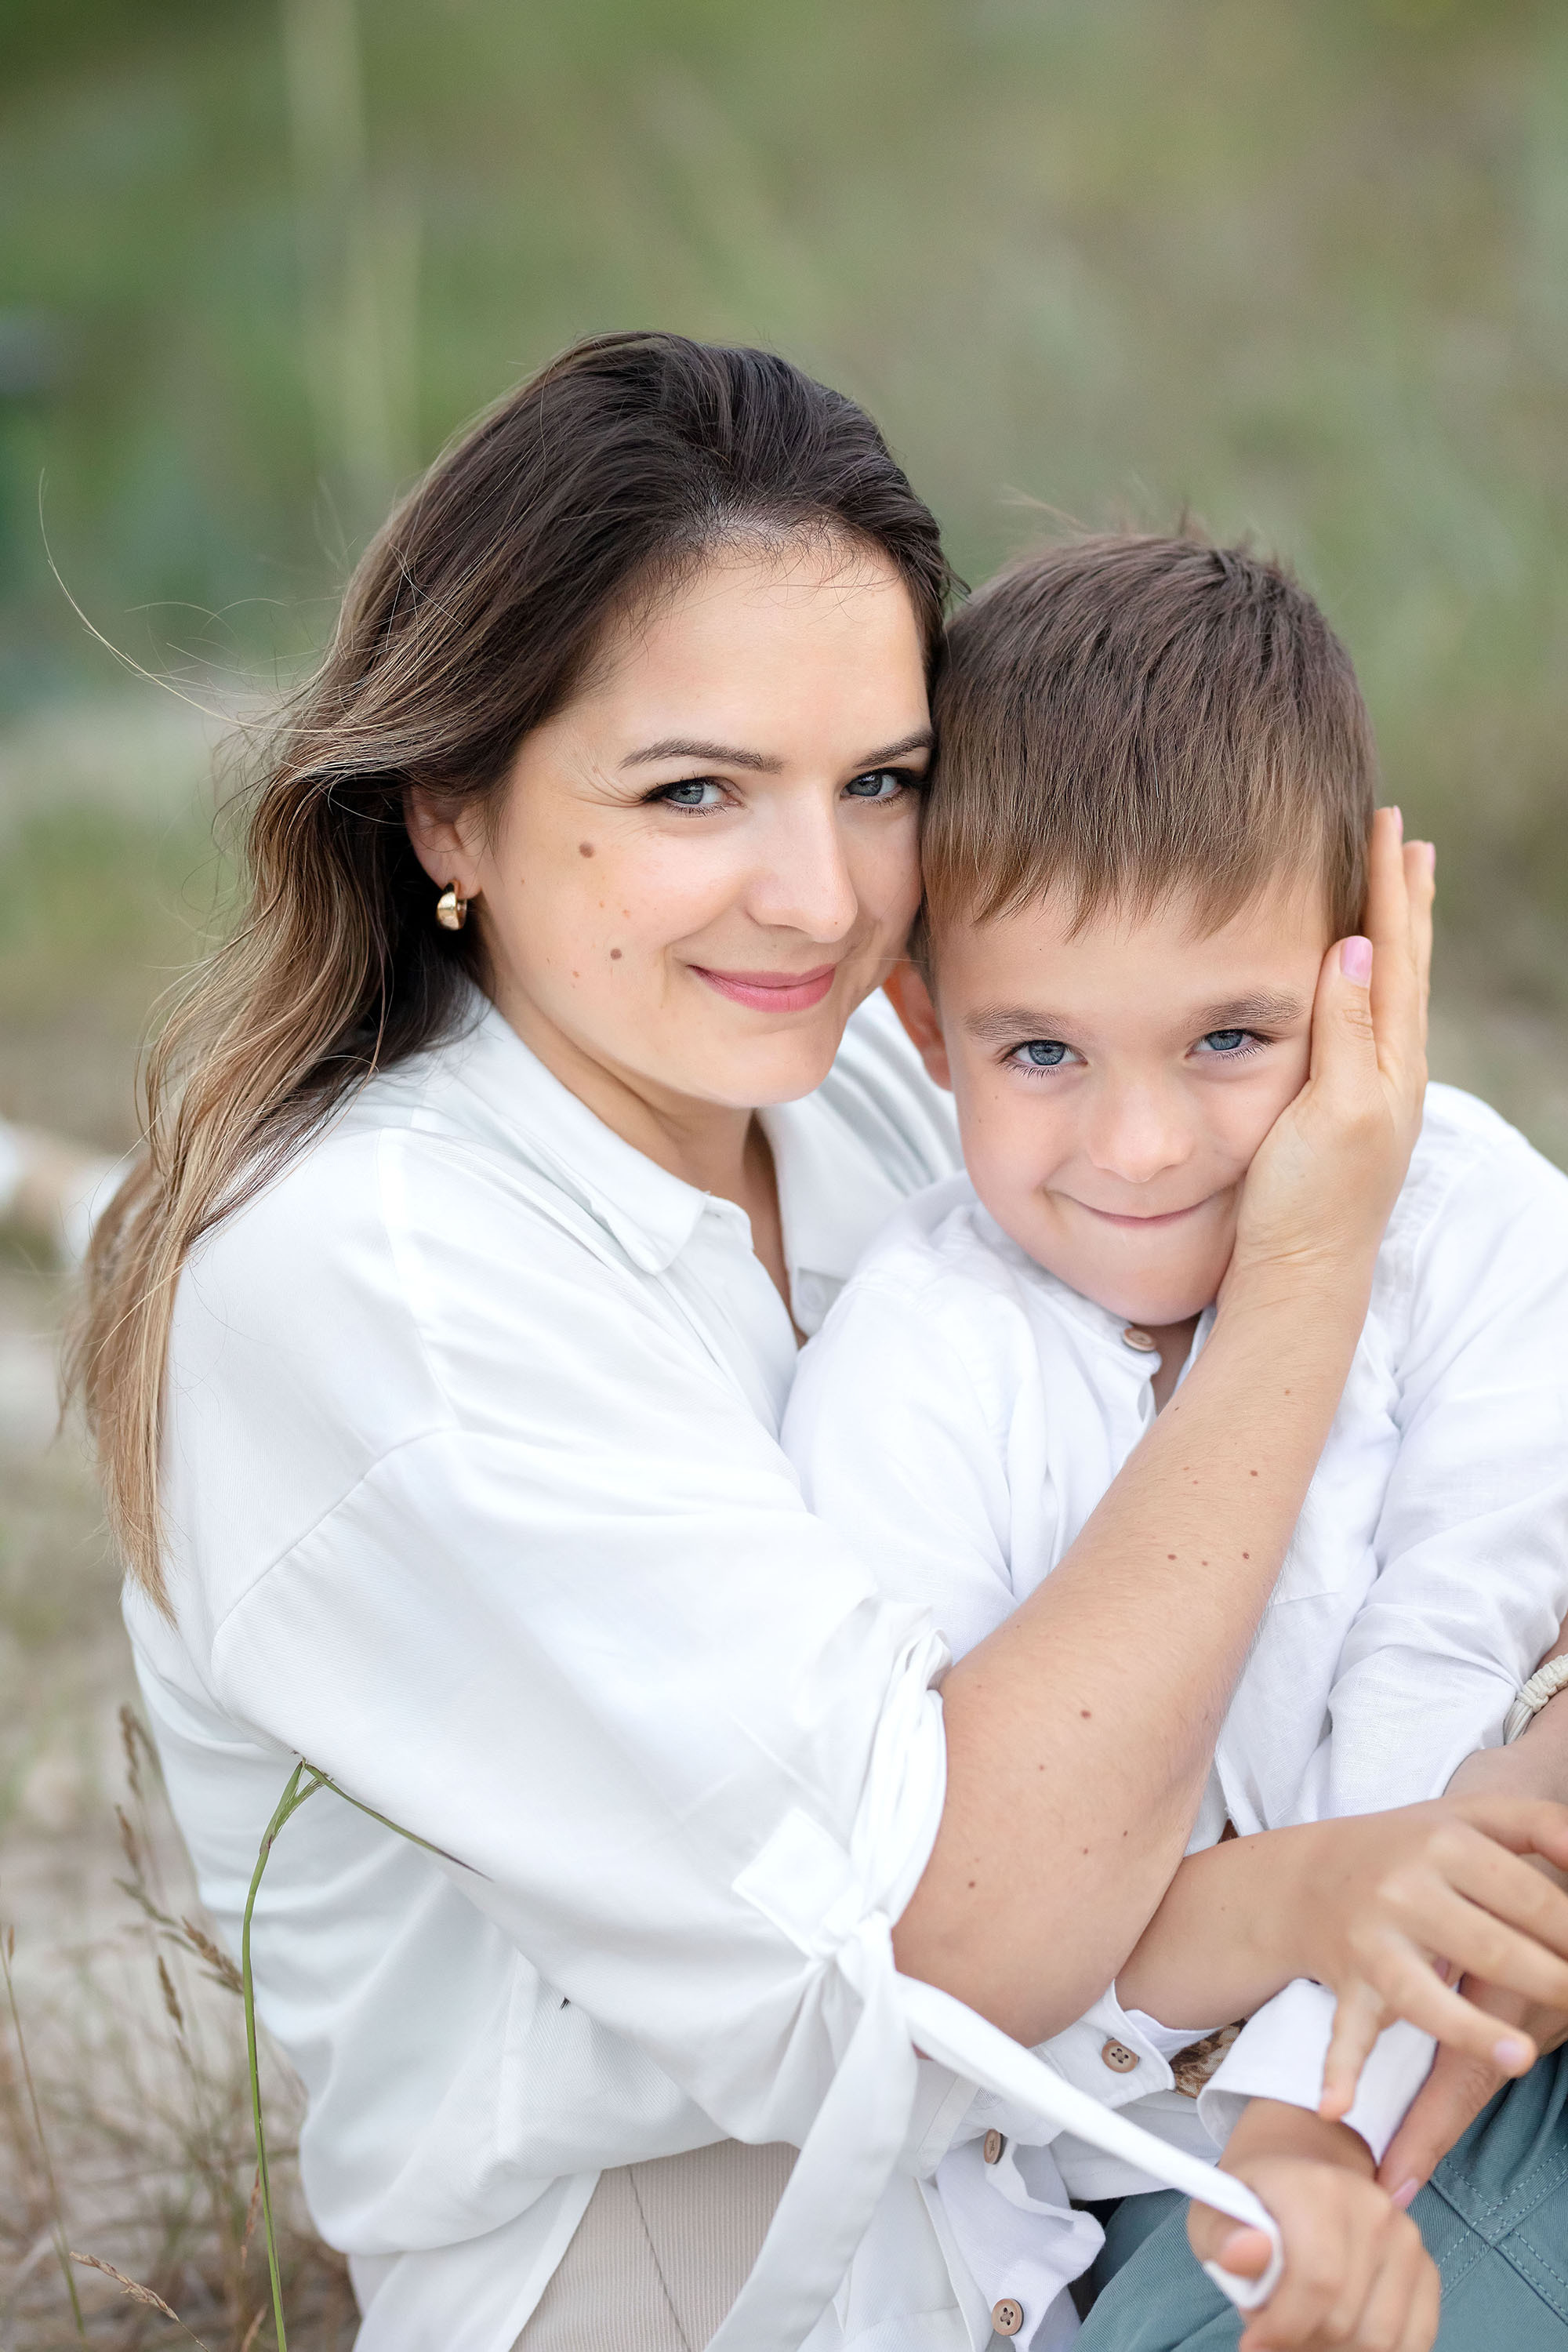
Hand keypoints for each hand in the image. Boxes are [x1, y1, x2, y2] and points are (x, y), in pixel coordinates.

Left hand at [1190, 2102, 1437, 2351]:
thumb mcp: (1217, 2213)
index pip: (1317, 2281)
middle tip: (1276, 2331)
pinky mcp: (1424, 2268)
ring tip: (1303, 2329)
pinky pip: (1414, 2340)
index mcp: (1318, 2187)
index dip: (1283, 2327)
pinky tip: (1340, 2337)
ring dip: (1336, 2351)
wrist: (1300, 2169)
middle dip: (1302, 2341)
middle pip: (1345, 2319)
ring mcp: (1405, 2238)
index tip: (1253, 2342)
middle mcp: (1372, 2207)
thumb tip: (1244, 2255)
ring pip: (1380, 2339)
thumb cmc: (1254, 2202)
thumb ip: (1224, 2238)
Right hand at [1227, 808, 1433, 1306]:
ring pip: (1392, 993)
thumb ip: (1345, 1031)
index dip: (1386, 890)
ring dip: (1397, 937)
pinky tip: (1364, 983)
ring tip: (1401, 893)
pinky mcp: (1348, 1113)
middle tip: (1405, 840)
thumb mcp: (1329, 1111)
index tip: (1384, 828)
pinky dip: (1374, 982)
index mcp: (1389, 1061)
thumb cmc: (1306, 1202)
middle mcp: (1391, 1072)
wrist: (1298, 1277)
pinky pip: (1371, 1023)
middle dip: (1404, 900)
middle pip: (1404, 965)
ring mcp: (1373, 1094)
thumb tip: (1353, 947)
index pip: (1391, 954)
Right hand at [1376, 1645, 1567, 2195]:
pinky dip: (1340, 2068)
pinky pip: (1347, 2031)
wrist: (1308, 1873)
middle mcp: (1404, 1889)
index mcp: (1445, 1844)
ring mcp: (1373, 1939)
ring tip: (1524, 2057)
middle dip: (1548, 1980)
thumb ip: (1540, 1824)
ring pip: (1420, 1994)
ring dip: (1469, 2029)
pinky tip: (1339, 2106)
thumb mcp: (1475, 1816)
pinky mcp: (1351, 1983)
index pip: (1527, 1894)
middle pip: (1489, 1946)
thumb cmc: (1414, 1846)